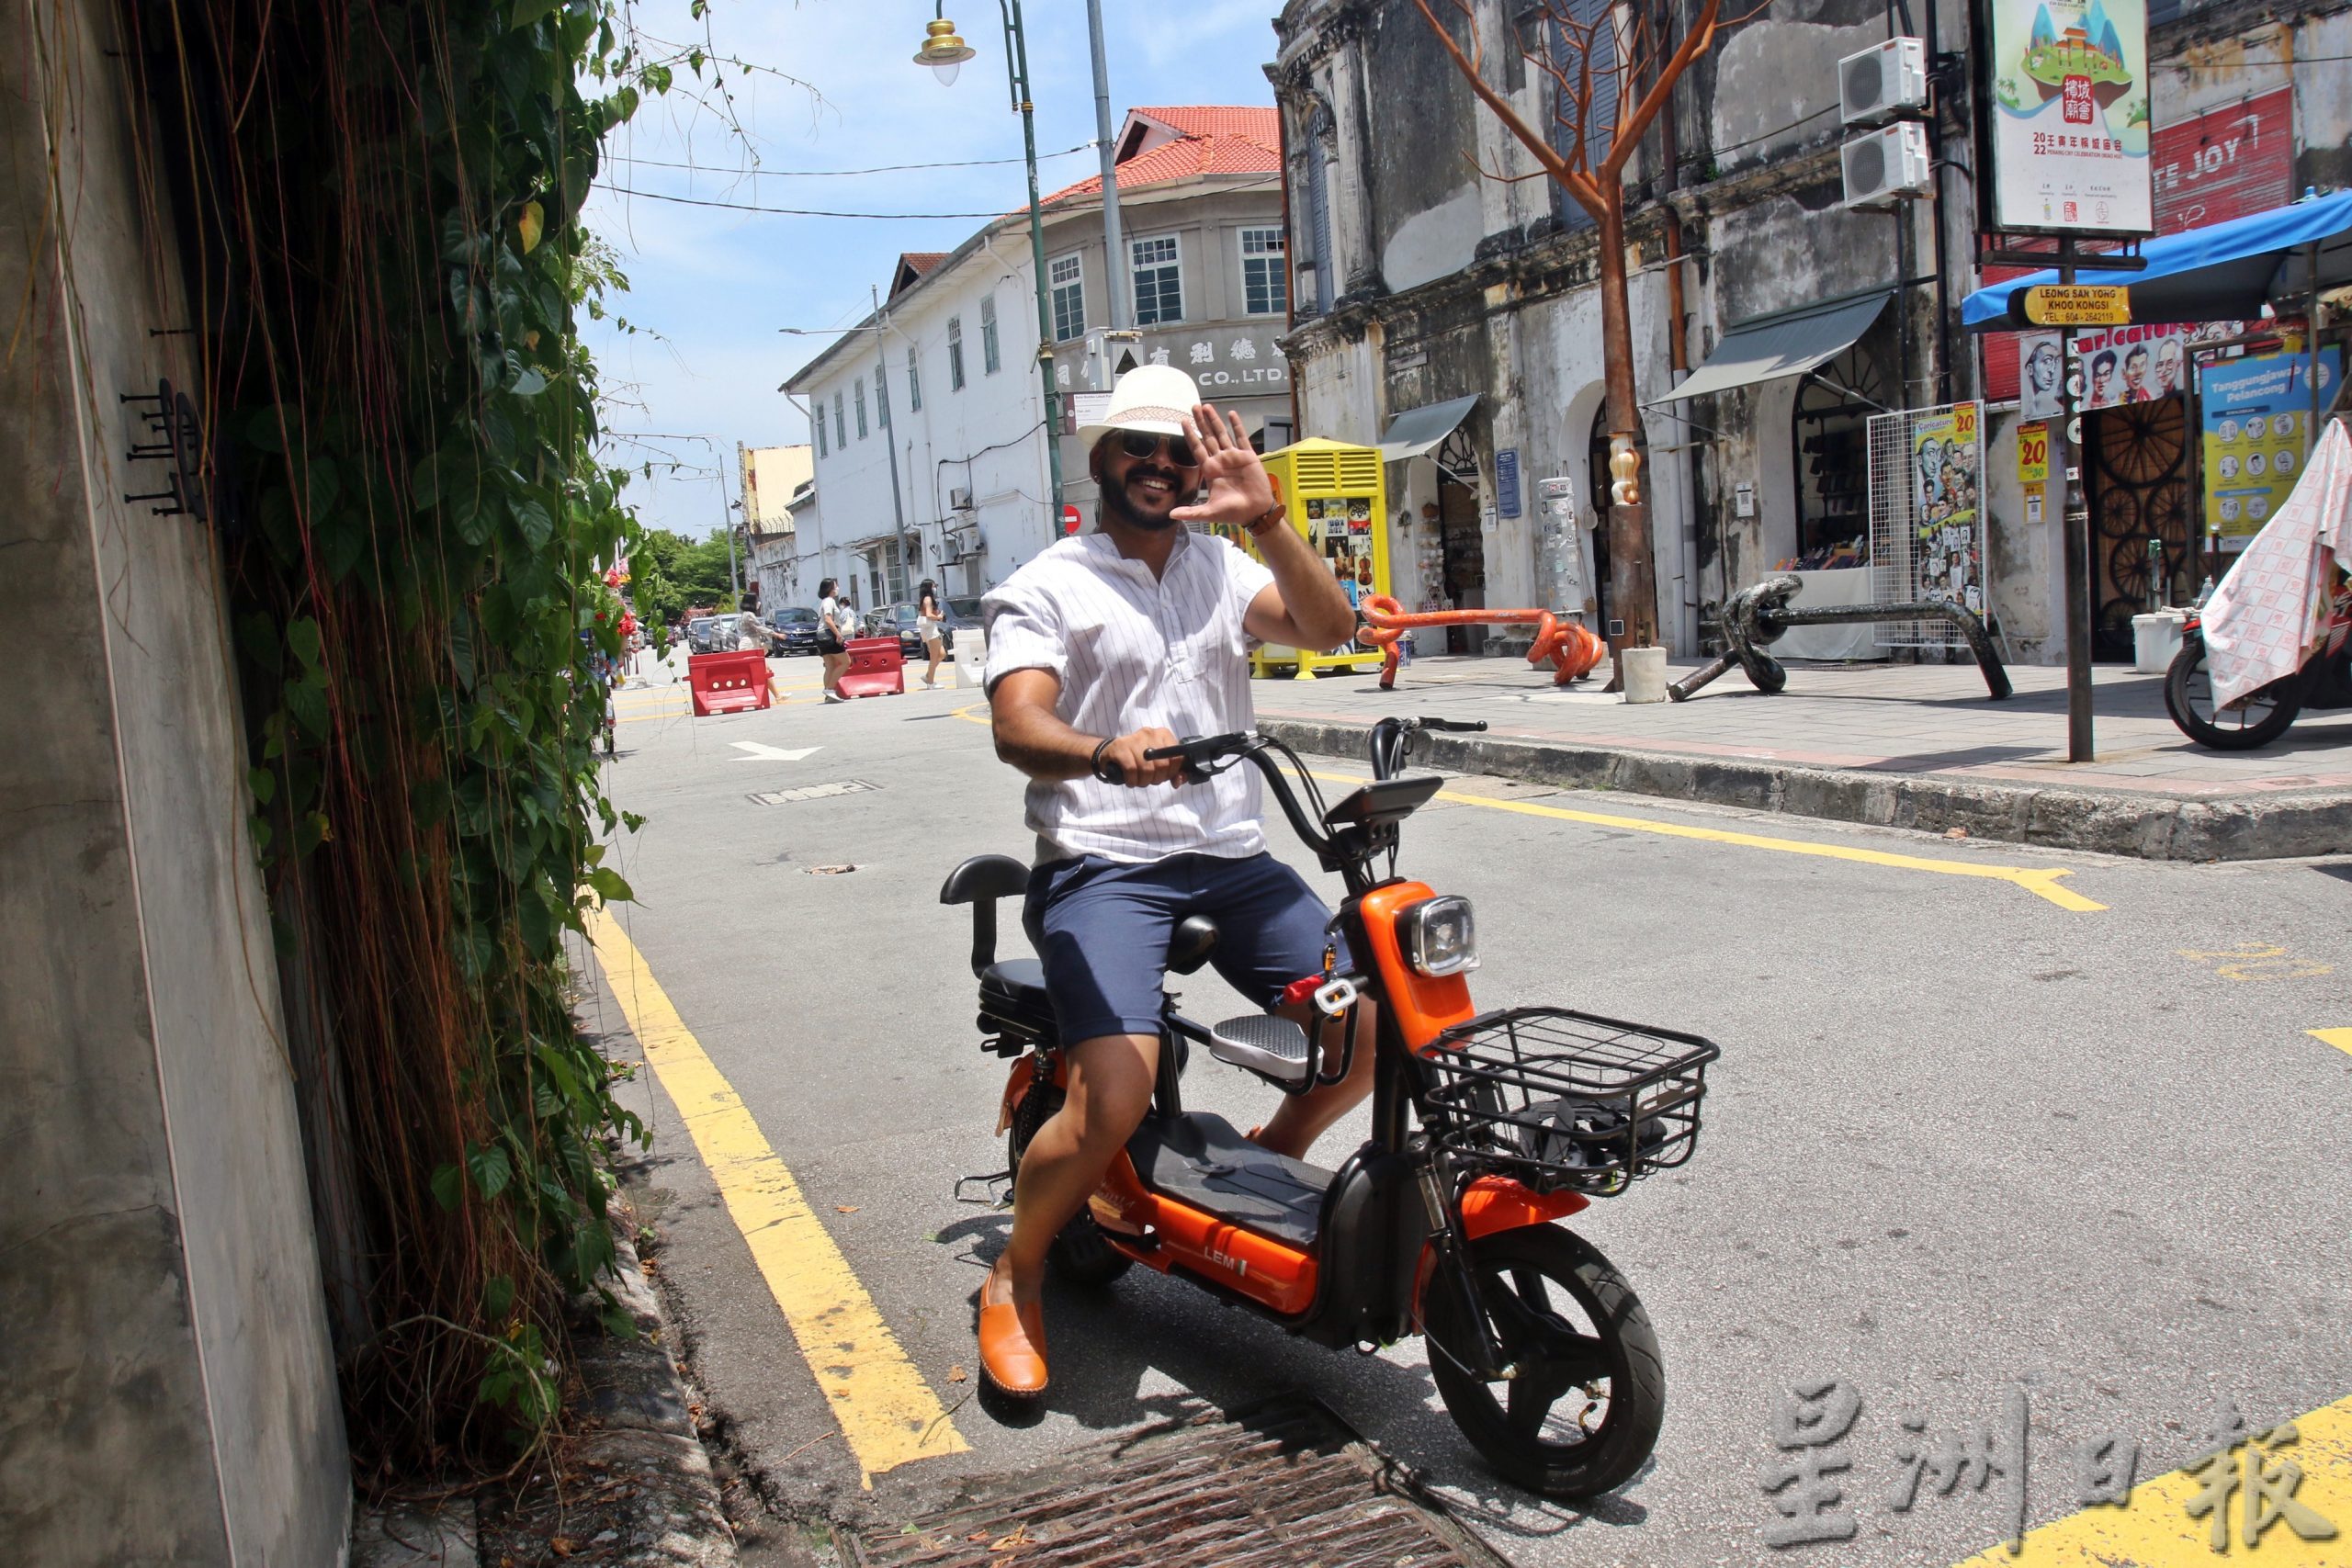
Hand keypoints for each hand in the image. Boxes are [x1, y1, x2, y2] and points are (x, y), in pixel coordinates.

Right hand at [1098, 726, 1182, 787]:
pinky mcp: (1120, 747)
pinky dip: (1132, 780)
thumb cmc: (1138, 759)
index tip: (1164, 777)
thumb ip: (1173, 772)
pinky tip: (1130, 781)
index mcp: (1163, 734)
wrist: (1111, 753)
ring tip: (1139, 781)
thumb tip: (1179, 781)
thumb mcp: (1158, 763)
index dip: (1172, 772)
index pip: (1177, 757)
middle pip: (1162, 764)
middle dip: (1157, 779)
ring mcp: (1133, 739)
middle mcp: (1149, 733)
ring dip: (1143, 781)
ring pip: (1147, 769)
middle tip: (1149, 780)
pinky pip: (1131, 770)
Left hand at [1169, 403, 1274, 525]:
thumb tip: (1170, 515)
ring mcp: (1234, 457)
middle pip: (1207, 437)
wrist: (1255, 512)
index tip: (1183, 421)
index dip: (1190, 435)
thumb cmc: (1233, 512)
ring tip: (1207, 407)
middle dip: (1201, 422)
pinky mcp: (1248, 456)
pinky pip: (1241, 438)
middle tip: (1194, 406)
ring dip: (1215, 420)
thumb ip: (1191, 512)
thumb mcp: (1209, 512)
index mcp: (1210, 470)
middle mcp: (1220, 460)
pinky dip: (1237, 426)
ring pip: (1222, 434)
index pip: (1197, 448)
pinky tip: (1231, 414)